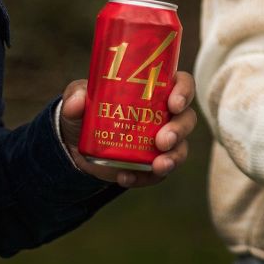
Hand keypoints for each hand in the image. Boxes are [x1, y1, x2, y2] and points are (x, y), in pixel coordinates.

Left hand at [59, 71, 196, 187]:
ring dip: (173, 157)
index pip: (182, 84)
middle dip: (179, 130)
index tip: (174, 103)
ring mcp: (161, 142)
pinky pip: (157, 175)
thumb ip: (76, 95)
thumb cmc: (87, 109)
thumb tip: (77, 103)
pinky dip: (144, 178)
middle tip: (163, 140)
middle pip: (187, 119)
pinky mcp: (151, 165)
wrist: (77, 143)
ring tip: (158, 165)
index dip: (184, 92)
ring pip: (181, 148)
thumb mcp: (78, 96)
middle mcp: (165, 115)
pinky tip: (126, 178)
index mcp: (156, 89)